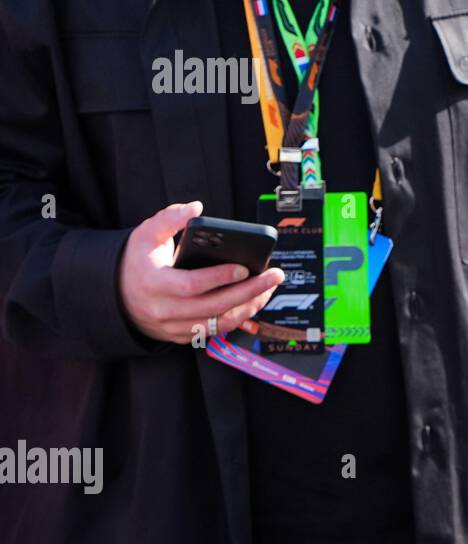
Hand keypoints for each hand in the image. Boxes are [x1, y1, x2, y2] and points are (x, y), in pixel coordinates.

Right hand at [118, 201, 284, 344]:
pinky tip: (254, 300)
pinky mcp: (182, 335)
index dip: (219, 278)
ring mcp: (174, 327)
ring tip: (269, 287)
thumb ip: (170, 218)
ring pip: (218, 322)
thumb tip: (196, 208)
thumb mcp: (145, 235)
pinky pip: (216, 330)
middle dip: (249, 291)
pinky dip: (238, 317)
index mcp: (155, 283)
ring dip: (249, 306)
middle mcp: (164, 310)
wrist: (116, 295)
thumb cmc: (137, 262)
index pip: (191, 285)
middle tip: (274, 276)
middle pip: (214, 306)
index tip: (243, 267)